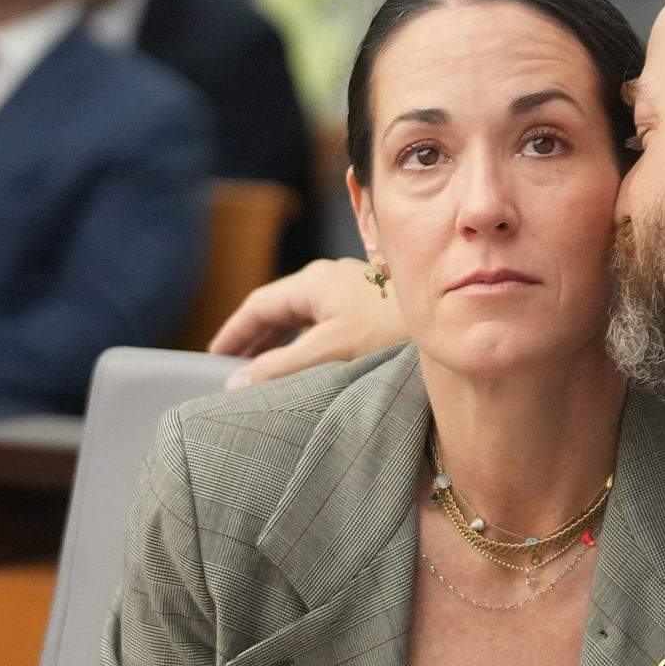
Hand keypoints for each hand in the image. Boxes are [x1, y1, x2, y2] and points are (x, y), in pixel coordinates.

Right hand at [209, 258, 410, 388]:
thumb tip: (236, 384)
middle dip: (256, 340)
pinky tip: (312, 371)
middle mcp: (332, 281)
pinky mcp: (374, 312)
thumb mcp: (328, 352)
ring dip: (283, 345)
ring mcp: (355, 294)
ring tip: (266, 376)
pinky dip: (309, 348)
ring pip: (306, 320)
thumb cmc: (391, 333)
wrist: (450, 324)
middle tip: (234, 370)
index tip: (214, 357)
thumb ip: (280, 368)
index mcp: (314, 282)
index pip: (260, 305)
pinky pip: (327, 328)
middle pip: (281, 310)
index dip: (235, 332)